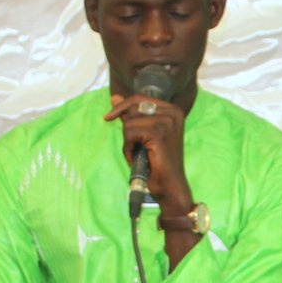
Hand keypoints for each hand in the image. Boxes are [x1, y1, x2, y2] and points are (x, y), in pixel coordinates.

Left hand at [105, 93, 189, 208]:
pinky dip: (129, 148)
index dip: (122, 107)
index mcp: (173, 110)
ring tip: (139, 154)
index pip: (139, 98)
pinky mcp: (159, 133)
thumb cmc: (157, 162)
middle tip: (134, 146)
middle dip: (127, 127)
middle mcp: (173, 112)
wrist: (169, 184)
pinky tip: (137, 158)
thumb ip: (130, 114)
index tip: (108, 118)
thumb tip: (114, 97)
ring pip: (130, 121)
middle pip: (133, 107)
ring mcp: (167, 122)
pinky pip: (130, 133)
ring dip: (128, 141)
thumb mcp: (143, 133)